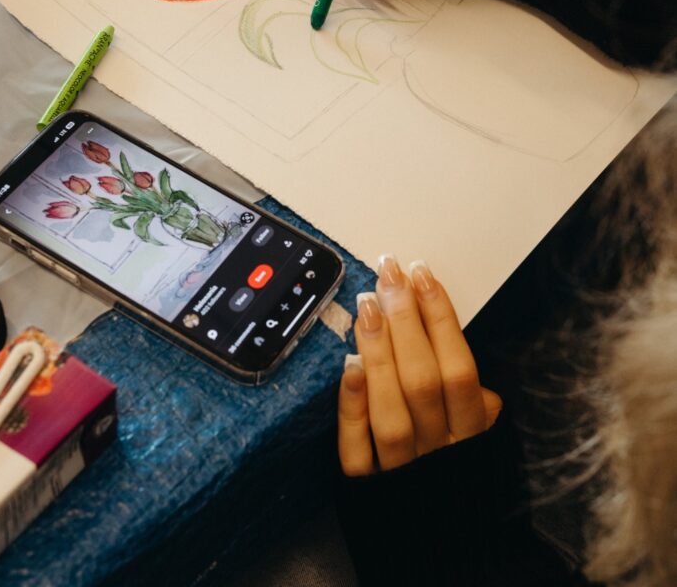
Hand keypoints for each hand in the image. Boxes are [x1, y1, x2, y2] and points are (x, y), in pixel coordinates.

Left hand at [338, 256, 501, 476]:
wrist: (437, 555)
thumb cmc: (457, 484)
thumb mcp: (482, 445)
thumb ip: (478, 407)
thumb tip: (480, 382)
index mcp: (472, 437)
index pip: (460, 368)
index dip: (440, 317)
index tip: (422, 275)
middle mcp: (439, 454)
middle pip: (424, 380)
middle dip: (405, 320)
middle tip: (388, 274)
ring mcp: (402, 471)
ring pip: (392, 409)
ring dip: (378, 352)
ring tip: (368, 306)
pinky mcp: (365, 488)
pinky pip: (357, 449)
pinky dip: (351, 406)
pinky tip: (347, 366)